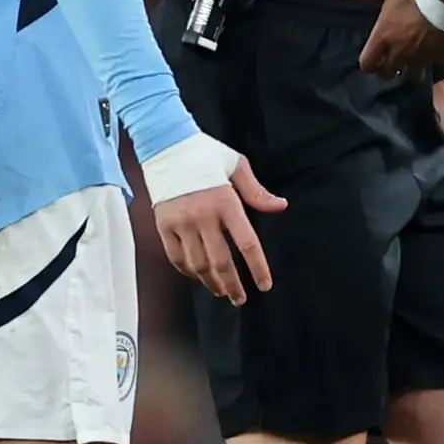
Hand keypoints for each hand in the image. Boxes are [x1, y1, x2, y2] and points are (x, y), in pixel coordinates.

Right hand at [154, 155, 287, 303]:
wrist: (165, 144)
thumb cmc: (203, 152)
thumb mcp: (236, 165)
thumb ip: (257, 192)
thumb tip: (280, 206)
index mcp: (225, 201)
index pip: (247, 243)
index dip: (258, 268)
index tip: (264, 285)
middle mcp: (203, 216)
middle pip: (221, 262)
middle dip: (233, 285)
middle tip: (241, 299)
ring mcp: (181, 222)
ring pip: (198, 265)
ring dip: (211, 283)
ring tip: (222, 291)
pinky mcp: (163, 225)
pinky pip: (176, 257)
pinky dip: (188, 271)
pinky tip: (199, 276)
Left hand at [340, 0, 443, 81]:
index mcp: (384, 38)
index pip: (367, 64)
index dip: (368, 63)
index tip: (373, 57)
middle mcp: (400, 53)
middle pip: (388, 74)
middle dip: (388, 69)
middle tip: (392, 59)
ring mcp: (422, 57)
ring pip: (413, 77)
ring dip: (411, 71)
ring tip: (414, 61)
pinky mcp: (442, 57)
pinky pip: (438, 67)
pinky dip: (437, 62)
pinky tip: (439, 53)